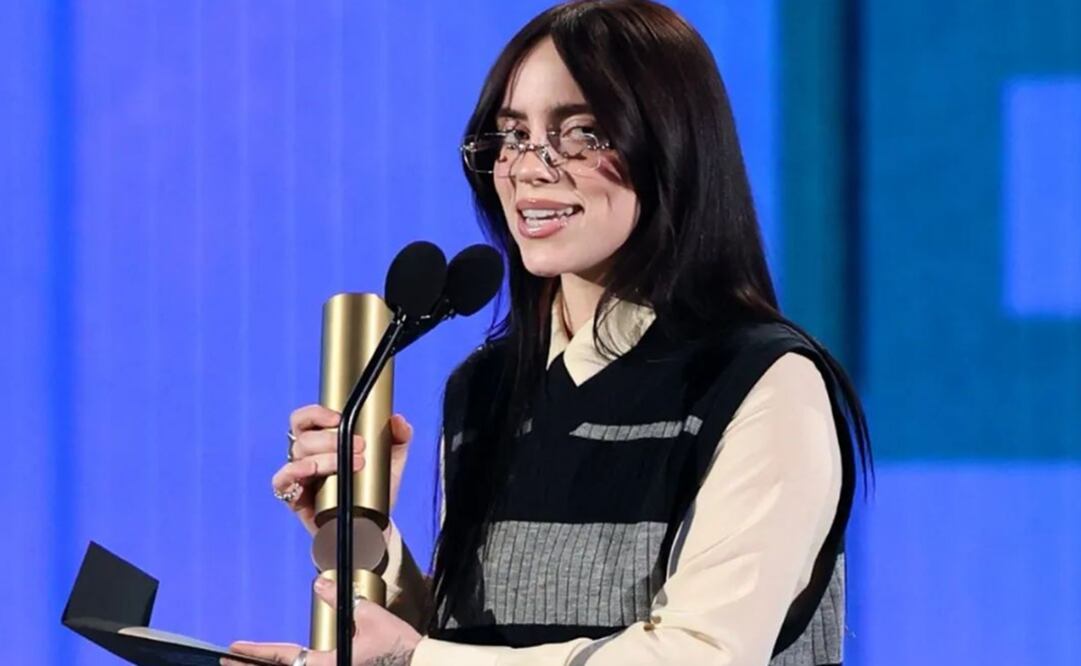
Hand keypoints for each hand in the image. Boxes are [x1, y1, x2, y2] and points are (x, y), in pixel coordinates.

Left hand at [225, 576, 420, 665]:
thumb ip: (340, 597)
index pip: (283, 656)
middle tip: (228, 660)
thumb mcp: (368, 615)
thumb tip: (319, 581)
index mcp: (327, 665)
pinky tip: (291, 662)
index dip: (256, 651)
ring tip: (250, 663)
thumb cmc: (397, 645)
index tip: (233, 647)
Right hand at [275, 405, 413, 534]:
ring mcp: (299, 476)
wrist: (371, 526)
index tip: (340, 418)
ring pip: (297, 456)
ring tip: (350, 464)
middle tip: (361, 447)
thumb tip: (398, 420)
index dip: (317, 413)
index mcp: (323, 440)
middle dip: (332, 439)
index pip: (306, 419)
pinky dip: (293, 473)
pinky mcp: (294, 497)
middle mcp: (306, 455)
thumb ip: (400, 437)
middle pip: (304, 437)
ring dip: (323, 457)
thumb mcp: (392, 460)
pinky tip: (312, 474)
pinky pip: (281, 481)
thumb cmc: (374, 488)